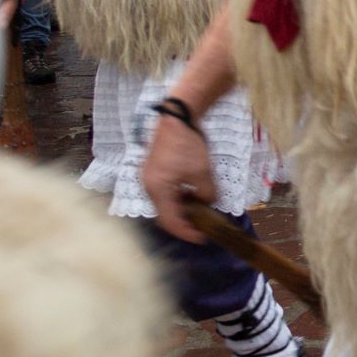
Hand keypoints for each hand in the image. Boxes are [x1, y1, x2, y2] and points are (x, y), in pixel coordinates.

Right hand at [141, 114, 218, 242]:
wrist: (176, 118)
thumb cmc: (188, 144)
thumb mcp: (203, 172)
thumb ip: (206, 193)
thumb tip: (207, 203)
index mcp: (157, 190)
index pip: (170, 222)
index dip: (186, 232)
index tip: (201, 238)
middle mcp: (149, 186)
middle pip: (164, 215)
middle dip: (182, 223)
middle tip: (201, 227)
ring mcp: (149, 178)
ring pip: (164, 203)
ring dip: (180, 210)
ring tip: (198, 212)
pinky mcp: (153, 171)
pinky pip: (163, 192)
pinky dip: (177, 198)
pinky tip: (191, 195)